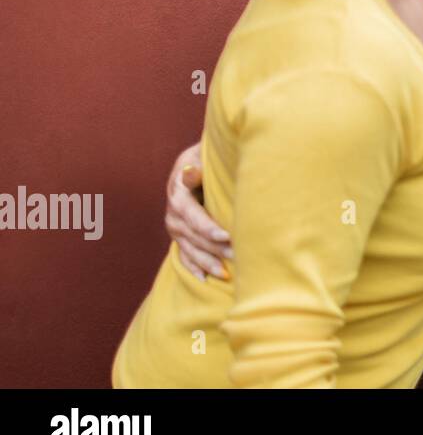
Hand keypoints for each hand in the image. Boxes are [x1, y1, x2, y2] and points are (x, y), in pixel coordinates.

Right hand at [164, 142, 230, 279]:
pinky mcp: (179, 236)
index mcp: (178, 192)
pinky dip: (194, 267)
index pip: (193, 215)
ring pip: (190, 248)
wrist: (194, 163)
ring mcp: (175, 226)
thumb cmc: (206, 158)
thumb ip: (197, 165)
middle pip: (194, 235)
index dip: (208, 228)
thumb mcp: (200, 155)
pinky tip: (204, 279)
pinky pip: (184, 255)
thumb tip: (192, 172)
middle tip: (237, 256)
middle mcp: (173, 212)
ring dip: (207, 262)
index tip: (226, 237)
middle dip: (215, 248)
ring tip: (225, 273)